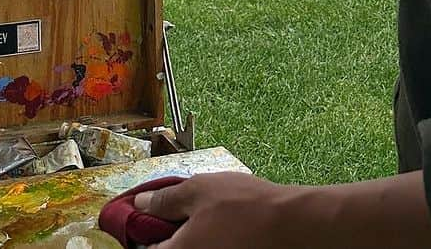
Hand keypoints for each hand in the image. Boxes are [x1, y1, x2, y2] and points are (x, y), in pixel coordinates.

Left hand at [133, 173, 310, 248]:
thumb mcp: (197, 190)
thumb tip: (139, 205)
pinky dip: (205, 240)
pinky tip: (217, 225)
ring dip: (187, 237)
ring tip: (199, 216)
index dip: (139, 232)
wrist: (290, 224)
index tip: (142, 217)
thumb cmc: (244, 205)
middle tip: (173, 212)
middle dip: (165, 235)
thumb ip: (164, 200)